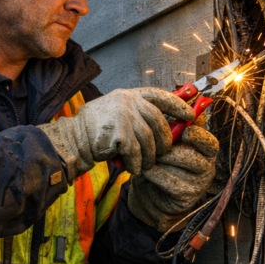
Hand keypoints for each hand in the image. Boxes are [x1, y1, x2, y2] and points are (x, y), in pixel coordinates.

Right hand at [39, 88, 194, 178]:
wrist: (74, 139)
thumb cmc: (94, 129)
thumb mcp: (115, 110)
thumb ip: (136, 113)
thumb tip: (164, 125)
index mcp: (128, 95)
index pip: (160, 95)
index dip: (177, 104)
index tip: (190, 114)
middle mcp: (127, 102)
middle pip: (159, 121)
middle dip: (165, 140)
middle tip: (164, 152)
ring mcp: (124, 117)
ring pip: (150, 141)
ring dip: (149, 157)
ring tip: (145, 164)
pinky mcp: (120, 135)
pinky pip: (137, 154)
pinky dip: (136, 164)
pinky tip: (132, 168)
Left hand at [127, 113, 218, 231]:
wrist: (152, 192)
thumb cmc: (161, 161)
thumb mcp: (168, 141)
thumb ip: (173, 126)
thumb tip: (173, 101)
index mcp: (206, 150)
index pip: (209, 142)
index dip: (195, 136)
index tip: (180, 131)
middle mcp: (207, 167)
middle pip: (190, 154)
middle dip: (167, 149)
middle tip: (152, 147)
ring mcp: (198, 184)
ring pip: (177, 167)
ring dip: (158, 160)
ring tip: (145, 157)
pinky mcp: (186, 196)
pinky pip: (167, 180)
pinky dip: (152, 173)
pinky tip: (144, 170)